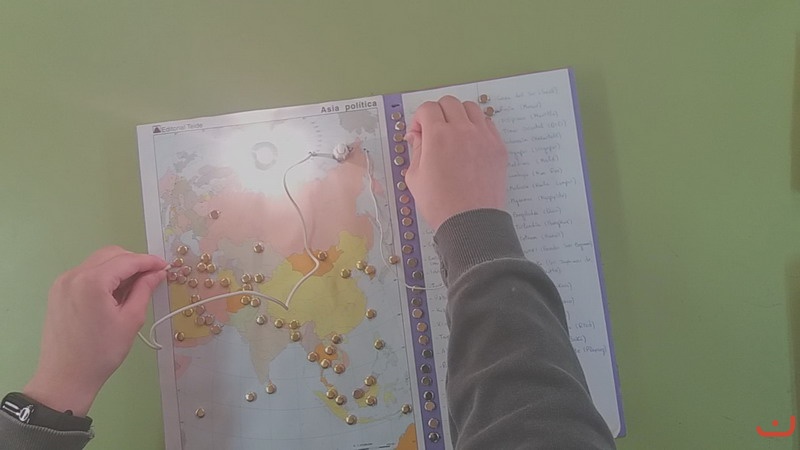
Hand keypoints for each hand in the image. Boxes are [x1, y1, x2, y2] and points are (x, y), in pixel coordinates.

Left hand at [23, 246, 166, 416]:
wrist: (65, 377)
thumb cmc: (102, 352)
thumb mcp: (130, 320)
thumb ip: (144, 290)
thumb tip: (157, 273)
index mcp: (92, 281)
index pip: (126, 261)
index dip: (149, 261)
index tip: (165, 266)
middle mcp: (74, 275)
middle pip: (110, 255)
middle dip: (133, 262)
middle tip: (152, 277)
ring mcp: (62, 282)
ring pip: (97, 262)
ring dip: (118, 268)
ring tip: (134, 287)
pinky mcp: (58, 291)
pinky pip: (86, 273)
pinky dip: (103, 276)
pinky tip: (114, 293)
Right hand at [405, 96, 507, 230]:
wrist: (470, 222)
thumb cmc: (441, 205)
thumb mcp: (415, 177)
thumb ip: (416, 150)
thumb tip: (417, 136)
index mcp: (438, 136)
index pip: (427, 108)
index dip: (418, 118)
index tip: (419, 132)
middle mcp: (462, 131)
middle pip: (449, 102)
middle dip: (437, 113)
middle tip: (434, 130)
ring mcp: (483, 137)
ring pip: (471, 108)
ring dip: (459, 115)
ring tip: (454, 133)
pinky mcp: (498, 147)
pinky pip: (488, 124)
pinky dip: (477, 126)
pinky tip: (470, 142)